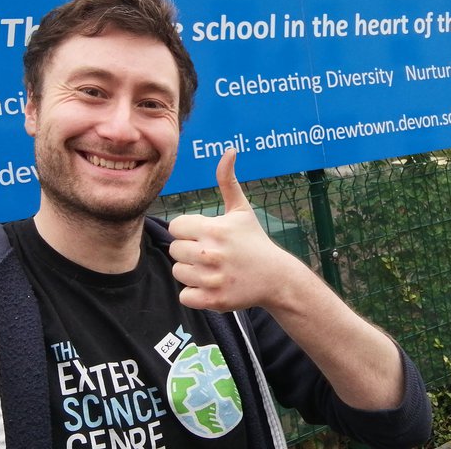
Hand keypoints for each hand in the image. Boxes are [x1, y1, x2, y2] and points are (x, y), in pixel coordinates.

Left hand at [168, 149, 299, 311]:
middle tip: (209, 252)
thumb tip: (228, 151)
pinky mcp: (214, 300)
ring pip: (178, 272)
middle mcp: (211, 253)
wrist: (276, 277)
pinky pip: (185, 296)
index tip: (204, 234)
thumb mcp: (241, 210)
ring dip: (191, 272)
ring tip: (211, 268)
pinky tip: (211, 284)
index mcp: (214, 229)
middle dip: (188, 251)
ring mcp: (213, 278)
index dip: (188, 230)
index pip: (176, 227)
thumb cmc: (254, 241)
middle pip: (174, 250)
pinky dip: (194, 293)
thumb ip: (228, 181)